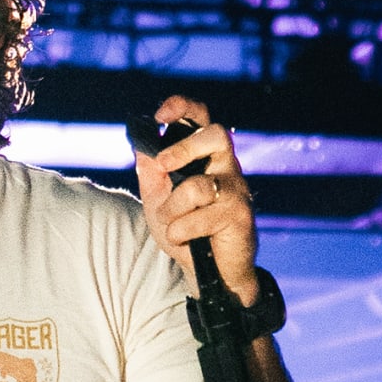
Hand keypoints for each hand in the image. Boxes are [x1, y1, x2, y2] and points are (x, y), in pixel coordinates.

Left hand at [133, 95, 257, 306]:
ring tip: (171, 225)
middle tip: (163, 166)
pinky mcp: (240, 215)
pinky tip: (184, 240)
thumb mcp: (158, 201)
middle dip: (184, 148)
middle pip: (216, 134)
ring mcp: (237, 190)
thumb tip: (140, 145)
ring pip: (197, 186)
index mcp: (207, 157)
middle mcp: (226, 167)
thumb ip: (150, 174)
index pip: (203, 118)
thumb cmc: (186, 233)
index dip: (184, 108)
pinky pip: (200, 217)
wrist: (209, 274)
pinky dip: (181, 231)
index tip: (161, 115)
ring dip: (172, 210)